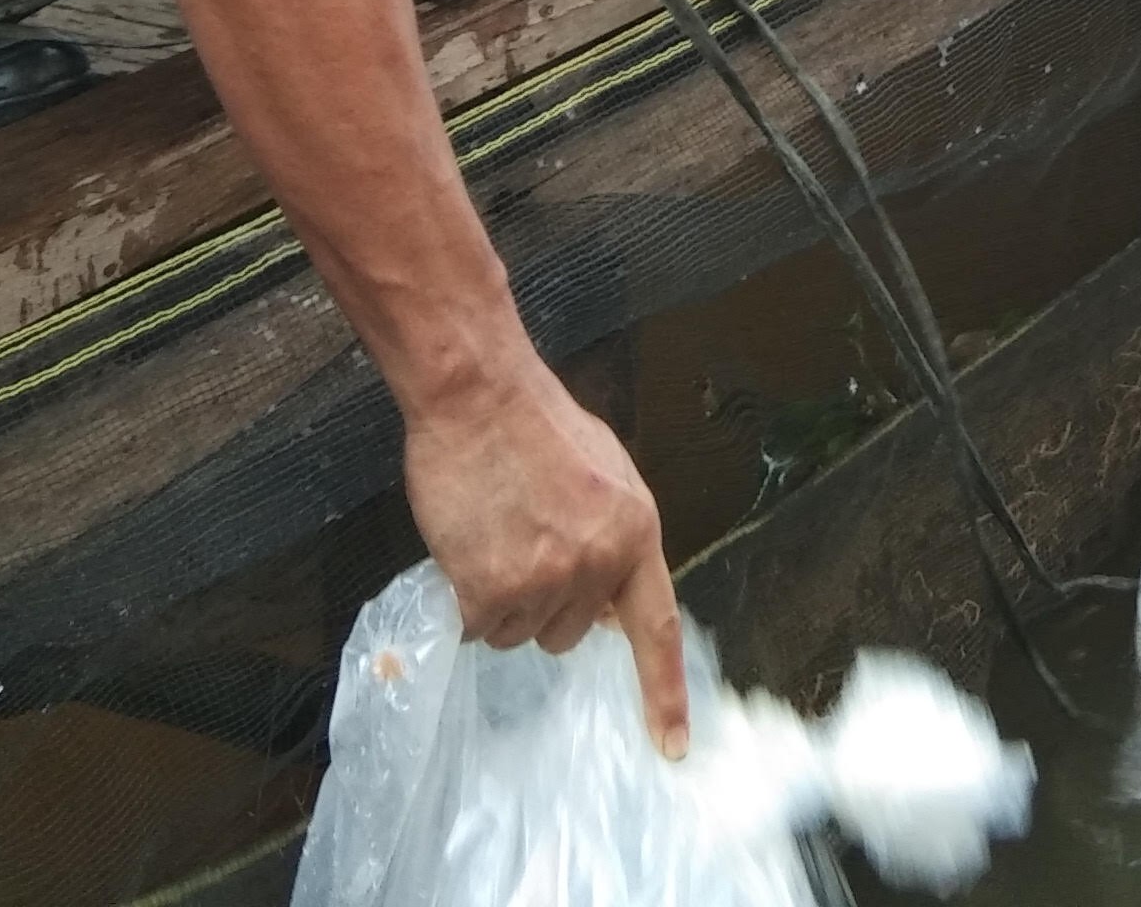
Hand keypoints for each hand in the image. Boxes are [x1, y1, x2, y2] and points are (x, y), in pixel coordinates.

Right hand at [400, 354, 687, 755]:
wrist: (477, 395)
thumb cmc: (534, 423)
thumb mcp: (605, 472)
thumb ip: (615, 537)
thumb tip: (612, 597)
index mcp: (636, 532)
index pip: (658, 628)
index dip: (664, 693)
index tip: (671, 745)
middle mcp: (599, 564)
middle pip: (570, 632)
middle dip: (547, 602)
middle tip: (524, 540)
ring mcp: (546, 580)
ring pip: (522, 633)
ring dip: (504, 599)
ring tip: (496, 533)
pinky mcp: (493, 590)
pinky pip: (481, 628)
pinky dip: (469, 598)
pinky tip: (470, 544)